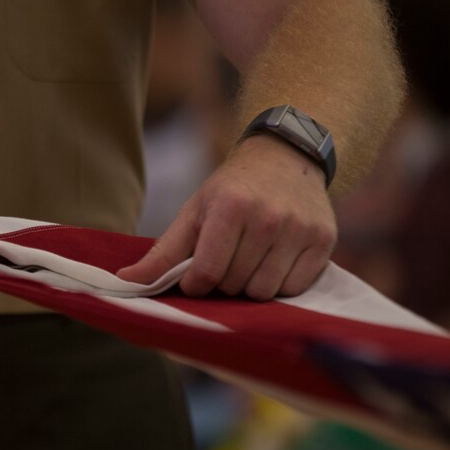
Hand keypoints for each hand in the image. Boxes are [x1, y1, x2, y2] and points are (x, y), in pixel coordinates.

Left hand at [118, 134, 335, 299]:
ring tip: (249, 260)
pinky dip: (279, 284)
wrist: (286, 158)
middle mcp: (268, 217)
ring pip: (264, 292)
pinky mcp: (323, 241)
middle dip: (224, 281)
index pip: (208, 273)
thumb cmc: (232, 189)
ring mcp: (299, 230)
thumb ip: (162, 252)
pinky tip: (274, 260)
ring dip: (250, 285)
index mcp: (230, 206)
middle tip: (227, 258)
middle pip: (235, 285)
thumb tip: (125, 281)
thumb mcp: (194, 211)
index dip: (196, 284)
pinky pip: (294, 289)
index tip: (196, 276)